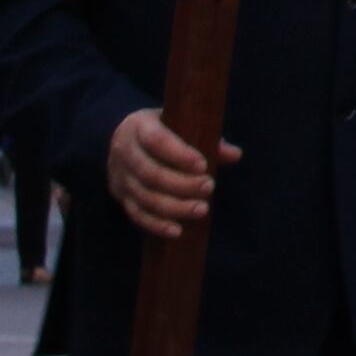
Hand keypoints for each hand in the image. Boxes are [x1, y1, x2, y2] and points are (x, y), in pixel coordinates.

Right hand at [108, 108, 228, 239]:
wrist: (120, 139)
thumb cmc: (162, 130)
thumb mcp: (178, 124)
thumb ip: (207, 138)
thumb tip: (235, 155)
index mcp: (139, 127)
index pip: (157, 140)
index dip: (179, 154)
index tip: (203, 165)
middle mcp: (125, 153)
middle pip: (151, 174)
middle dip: (182, 184)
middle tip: (209, 187)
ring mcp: (121, 178)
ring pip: (146, 197)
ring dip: (175, 208)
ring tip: (202, 209)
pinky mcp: (121, 198)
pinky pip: (137, 215)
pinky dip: (157, 225)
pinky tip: (177, 231)